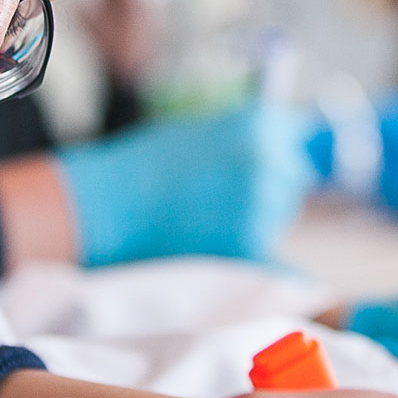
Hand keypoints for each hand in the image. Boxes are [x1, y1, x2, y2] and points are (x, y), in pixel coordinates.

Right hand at [55, 102, 315, 265]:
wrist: (99, 209)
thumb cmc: (140, 170)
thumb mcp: (202, 131)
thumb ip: (251, 138)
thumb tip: (297, 147)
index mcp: (259, 124)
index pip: (298, 139)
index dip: (280, 155)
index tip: (266, 166)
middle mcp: (268, 159)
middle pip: (291, 181)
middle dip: (268, 189)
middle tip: (217, 198)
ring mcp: (262, 204)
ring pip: (278, 219)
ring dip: (256, 223)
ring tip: (203, 221)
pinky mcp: (250, 248)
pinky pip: (281, 267)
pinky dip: (274, 273)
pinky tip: (256, 271)